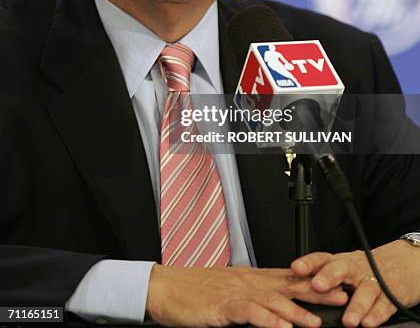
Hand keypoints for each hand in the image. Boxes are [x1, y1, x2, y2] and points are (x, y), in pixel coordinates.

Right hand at [146, 264, 347, 326]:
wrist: (166, 287)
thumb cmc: (196, 291)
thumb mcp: (229, 290)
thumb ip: (253, 296)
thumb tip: (275, 306)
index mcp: (251, 278)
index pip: (288, 277)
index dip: (314, 282)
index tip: (337, 285)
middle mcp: (247, 282)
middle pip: (287, 285)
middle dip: (316, 292)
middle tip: (341, 298)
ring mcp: (235, 293)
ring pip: (271, 300)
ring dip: (295, 311)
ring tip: (317, 322)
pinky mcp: (221, 307)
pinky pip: (247, 313)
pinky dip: (266, 320)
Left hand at [291, 240, 419, 326]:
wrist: (399, 264)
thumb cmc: (362, 270)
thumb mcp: (342, 269)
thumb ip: (321, 275)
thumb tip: (294, 287)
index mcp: (340, 262)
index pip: (322, 258)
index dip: (308, 262)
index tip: (295, 268)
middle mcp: (354, 269)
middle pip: (341, 268)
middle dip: (328, 276)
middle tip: (317, 286)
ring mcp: (372, 280)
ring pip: (365, 289)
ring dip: (356, 305)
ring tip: (348, 321)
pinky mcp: (390, 295)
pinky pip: (383, 304)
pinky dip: (376, 314)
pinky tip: (368, 323)